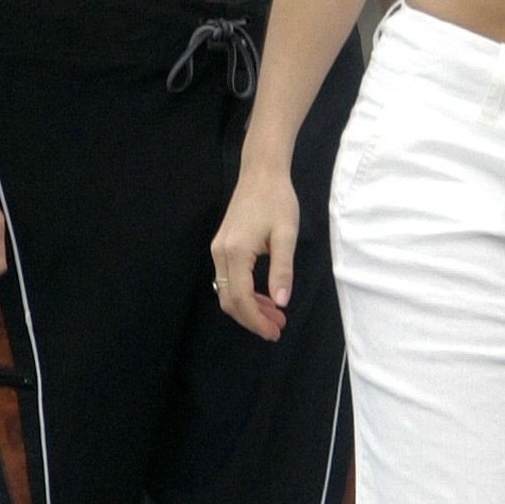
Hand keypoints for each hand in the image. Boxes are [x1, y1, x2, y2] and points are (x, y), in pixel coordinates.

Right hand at [211, 164, 300, 340]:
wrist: (261, 172)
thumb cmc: (277, 200)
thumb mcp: (286, 235)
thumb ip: (283, 270)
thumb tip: (281, 302)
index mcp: (236, 252)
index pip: (241, 299)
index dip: (257, 320)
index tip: (275, 331)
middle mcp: (221, 253)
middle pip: (229, 300)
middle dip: (252, 319)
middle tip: (277, 327)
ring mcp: (218, 249)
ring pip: (227, 291)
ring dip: (248, 308)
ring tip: (274, 315)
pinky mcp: (221, 246)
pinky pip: (228, 279)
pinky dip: (243, 293)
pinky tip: (263, 296)